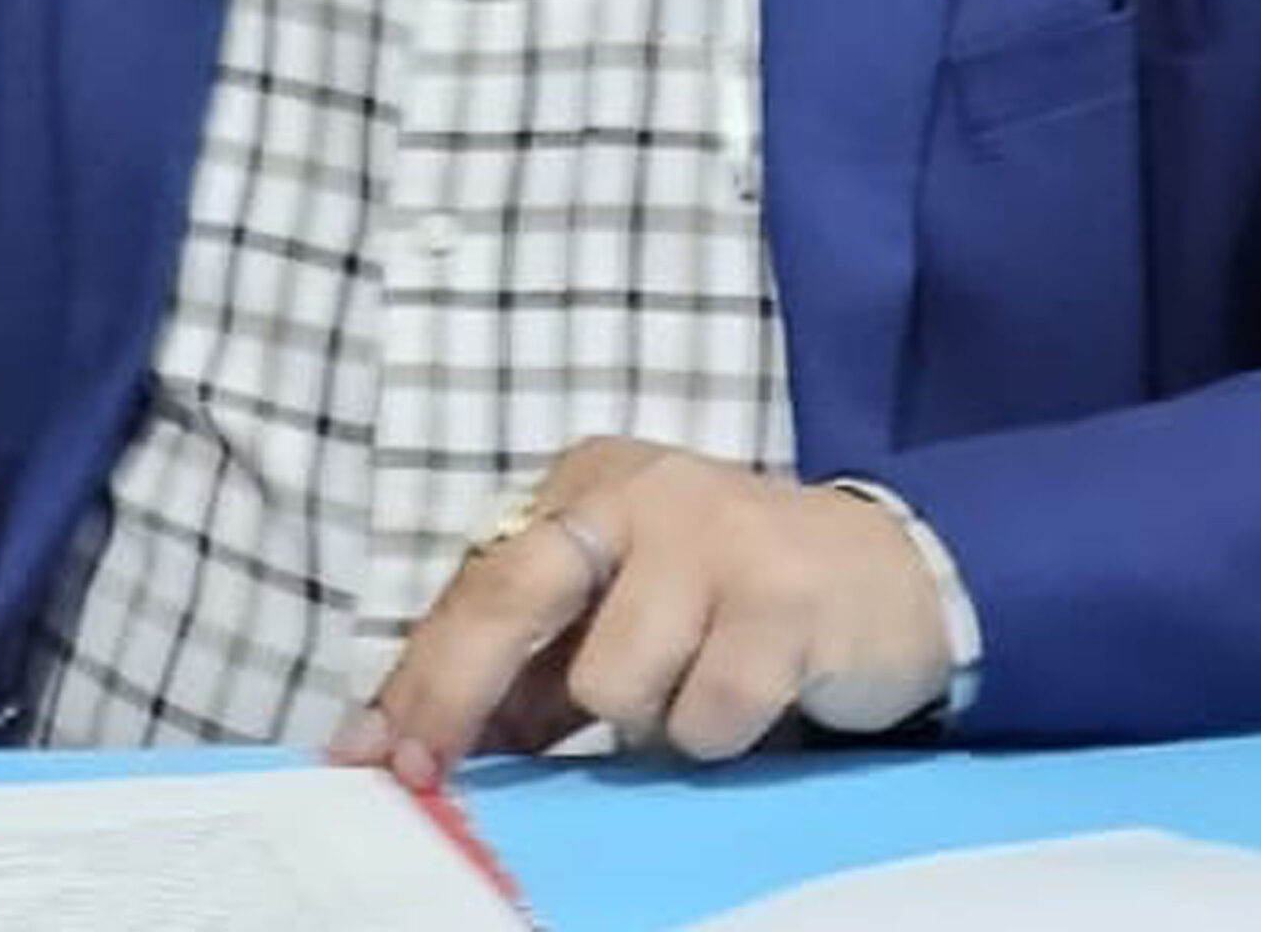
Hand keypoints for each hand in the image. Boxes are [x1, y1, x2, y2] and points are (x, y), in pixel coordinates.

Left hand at [337, 436, 954, 781]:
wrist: (893, 578)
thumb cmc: (735, 603)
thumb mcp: (629, 613)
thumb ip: (542, 665)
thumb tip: (429, 745)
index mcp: (586, 486)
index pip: (477, 583)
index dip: (418, 676)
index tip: (368, 754)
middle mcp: (638, 489)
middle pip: (509, 595)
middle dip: (453, 693)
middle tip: (425, 774)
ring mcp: (711, 531)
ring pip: (612, 682)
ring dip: (646, 723)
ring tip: (701, 693)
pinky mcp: (780, 593)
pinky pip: (703, 714)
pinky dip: (719, 734)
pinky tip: (758, 695)